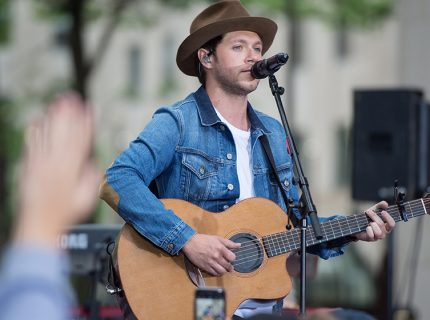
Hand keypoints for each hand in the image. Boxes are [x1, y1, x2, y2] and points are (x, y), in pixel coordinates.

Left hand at [14, 93, 99, 245]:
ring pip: (47, 135)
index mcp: (71, 170)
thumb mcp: (86, 199)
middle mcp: (55, 163)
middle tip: (72, 97)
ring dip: (53, 117)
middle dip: (69, 113)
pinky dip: (34, 131)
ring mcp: (40, 164)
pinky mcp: (29, 167)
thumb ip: (90, 179)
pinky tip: (37, 120)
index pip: (81, 141)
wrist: (38, 223)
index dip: (87, 123)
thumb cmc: (65, 214)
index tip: (91, 109)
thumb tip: (93, 164)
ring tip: (57, 102)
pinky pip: (32, 144)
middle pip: (63, 133)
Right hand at [182, 234, 240, 275]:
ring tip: (223, 268)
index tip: (230, 258)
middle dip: (230, 266)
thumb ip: (229, 243)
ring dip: (224, 271)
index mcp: (220, 248)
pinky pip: (214, 273)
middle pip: (228, 266)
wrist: (190, 243)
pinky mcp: (205, 267)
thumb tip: (239, 245)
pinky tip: (217, 269)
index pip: (232, 258)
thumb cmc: (204, 239)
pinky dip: (217, 273)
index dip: (232, 258)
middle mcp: (216, 256)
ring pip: (222, 271)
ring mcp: (210, 262)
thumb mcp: (218, 238)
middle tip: (229, 266)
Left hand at [353, 201, 394, 241]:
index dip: (388, 218)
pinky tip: (366, 227)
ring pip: (378, 232)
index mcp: (387, 226)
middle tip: (369, 211)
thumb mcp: (374, 210)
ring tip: (369, 222)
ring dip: (372, 225)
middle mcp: (384, 232)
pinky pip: (371, 235)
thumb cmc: (368, 218)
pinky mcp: (370, 239)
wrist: (357, 224)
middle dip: (374, 217)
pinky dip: (368, 230)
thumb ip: (380, 206)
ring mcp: (377, 237)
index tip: (382, 212)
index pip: (392, 224)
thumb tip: (385, 204)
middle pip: (382, 225)